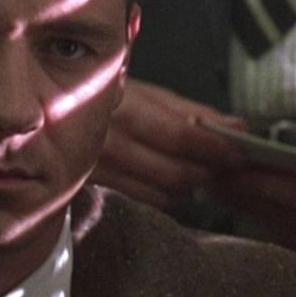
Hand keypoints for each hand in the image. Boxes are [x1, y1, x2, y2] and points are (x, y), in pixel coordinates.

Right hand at [93, 81, 245, 209]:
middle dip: (206, 172)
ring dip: (188, 187)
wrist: (58, 114)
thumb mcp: (149, 95)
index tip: (237, 152)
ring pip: (163, 194)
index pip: (178, 136)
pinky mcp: (96, 191)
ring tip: (193, 169)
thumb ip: (194, 113)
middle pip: (173, 173)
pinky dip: (166, 195)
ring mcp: (99, 171)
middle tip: (223, 165)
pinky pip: (146, 202)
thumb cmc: (108, 100)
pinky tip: (166, 179)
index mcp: (122, 109)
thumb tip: (236, 126)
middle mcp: (107, 143)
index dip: (214, 147)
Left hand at [213, 137, 295, 267]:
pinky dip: (275, 229)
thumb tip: (271, 168)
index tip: (228, 169)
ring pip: (293, 237)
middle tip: (214, 180)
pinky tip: (253, 211)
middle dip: (249, 199)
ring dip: (257, 214)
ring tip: (225, 191)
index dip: (263, 182)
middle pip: (292, 220)